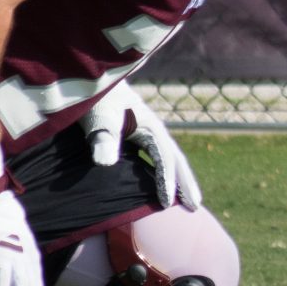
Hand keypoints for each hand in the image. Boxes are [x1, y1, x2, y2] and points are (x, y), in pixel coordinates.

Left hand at [83, 83, 201, 209]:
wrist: (90, 78)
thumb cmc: (95, 98)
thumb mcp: (98, 116)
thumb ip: (103, 137)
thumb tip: (105, 163)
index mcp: (150, 127)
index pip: (165, 158)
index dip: (167, 181)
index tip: (167, 203)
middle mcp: (154, 130)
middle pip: (176, 159)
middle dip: (186, 183)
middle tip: (196, 207)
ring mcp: (147, 132)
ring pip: (169, 159)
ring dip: (179, 179)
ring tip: (187, 200)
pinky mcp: (137, 135)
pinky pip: (158, 157)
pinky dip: (164, 172)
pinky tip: (162, 184)